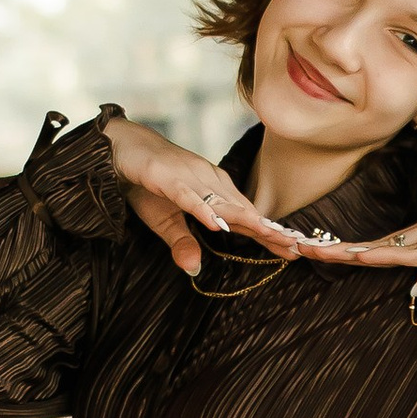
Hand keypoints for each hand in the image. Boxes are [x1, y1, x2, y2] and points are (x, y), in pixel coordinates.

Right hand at [102, 117, 310, 277]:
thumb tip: (194, 270)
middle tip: (296, 247)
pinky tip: (215, 224)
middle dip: (268, 229)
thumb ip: (182, 243)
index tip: (295, 251)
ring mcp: (189, 176)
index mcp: (213, 192)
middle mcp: (208, 181)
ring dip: (246, 219)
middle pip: (243, 210)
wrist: (120, 147)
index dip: (269, 235)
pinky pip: (187, 194)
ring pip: (221, 201)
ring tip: (270, 236)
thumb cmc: (147, 182)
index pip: (246, 218)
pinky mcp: (165, 175)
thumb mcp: (164, 222)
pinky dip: (201, 209)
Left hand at [312, 184, 416, 292]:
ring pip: (378, 250)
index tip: (317, 250)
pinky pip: (404, 251)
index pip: (376, 251)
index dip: (347, 252)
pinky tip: (357, 256)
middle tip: (295, 247)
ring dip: (345, 252)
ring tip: (312, 251)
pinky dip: (380, 254)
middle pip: (368, 249)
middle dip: (333, 250)